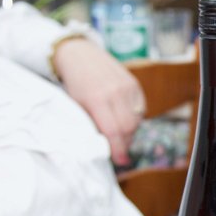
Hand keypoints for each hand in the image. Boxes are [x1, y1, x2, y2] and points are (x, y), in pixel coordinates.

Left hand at [53, 37, 145, 165]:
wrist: (80, 55)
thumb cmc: (74, 84)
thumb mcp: (76, 105)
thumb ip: (90, 125)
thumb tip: (101, 148)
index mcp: (97, 99)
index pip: (114, 131)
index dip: (118, 149)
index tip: (119, 160)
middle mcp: (115, 92)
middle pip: (129, 127)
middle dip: (125, 143)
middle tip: (119, 151)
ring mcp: (127, 86)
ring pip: (136, 119)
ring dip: (130, 132)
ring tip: (119, 136)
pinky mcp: (134, 84)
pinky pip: (140, 109)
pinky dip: (134, 119)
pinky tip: (124, 121)